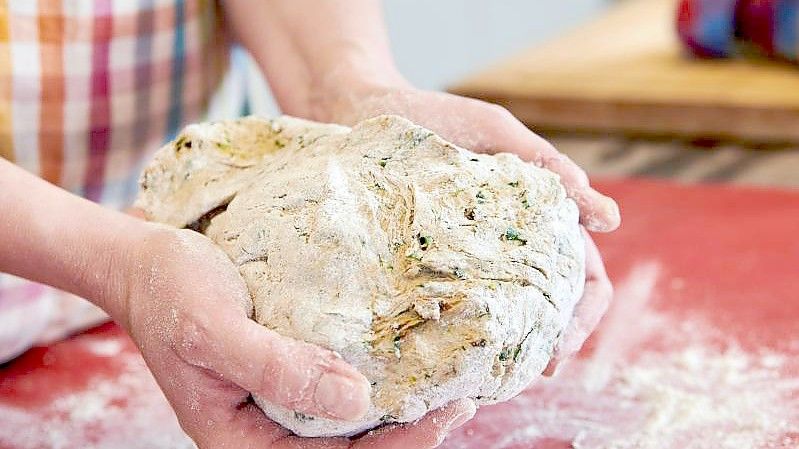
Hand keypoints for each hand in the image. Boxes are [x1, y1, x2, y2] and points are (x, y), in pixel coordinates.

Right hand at [120, 225, 473, 447]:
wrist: (145, 262)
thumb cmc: (170, 294)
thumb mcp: (214, 331)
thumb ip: (277, 367)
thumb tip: (357, 401)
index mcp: (242, 441)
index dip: (396, 445)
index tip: (446, 413)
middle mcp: (265, 429)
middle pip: (350, 447)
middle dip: (409, 430)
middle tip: (465, 399)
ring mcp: (277, 400)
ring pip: (349, 418)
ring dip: (397, 403)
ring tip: (449, 381)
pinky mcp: (286, 367)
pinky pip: (337, 381)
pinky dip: (374, 372)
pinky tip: (408, 354)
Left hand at [314, 83, 617, 370]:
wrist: (361, 112)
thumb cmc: (434, 118)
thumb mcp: (495, 132)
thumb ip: (547, 165)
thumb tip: (608, 219)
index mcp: (538, 218)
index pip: (583, 276)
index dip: (585, 313)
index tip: (564, 342)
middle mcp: (509, 246)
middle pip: (552, 308)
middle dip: (554, 343)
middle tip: (536, 370)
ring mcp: (467, 259)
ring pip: (505, 316)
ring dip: (513, 349)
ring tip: (498, 378)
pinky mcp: (422, 265)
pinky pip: (449, 307)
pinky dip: (460, 335)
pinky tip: (453, 358)